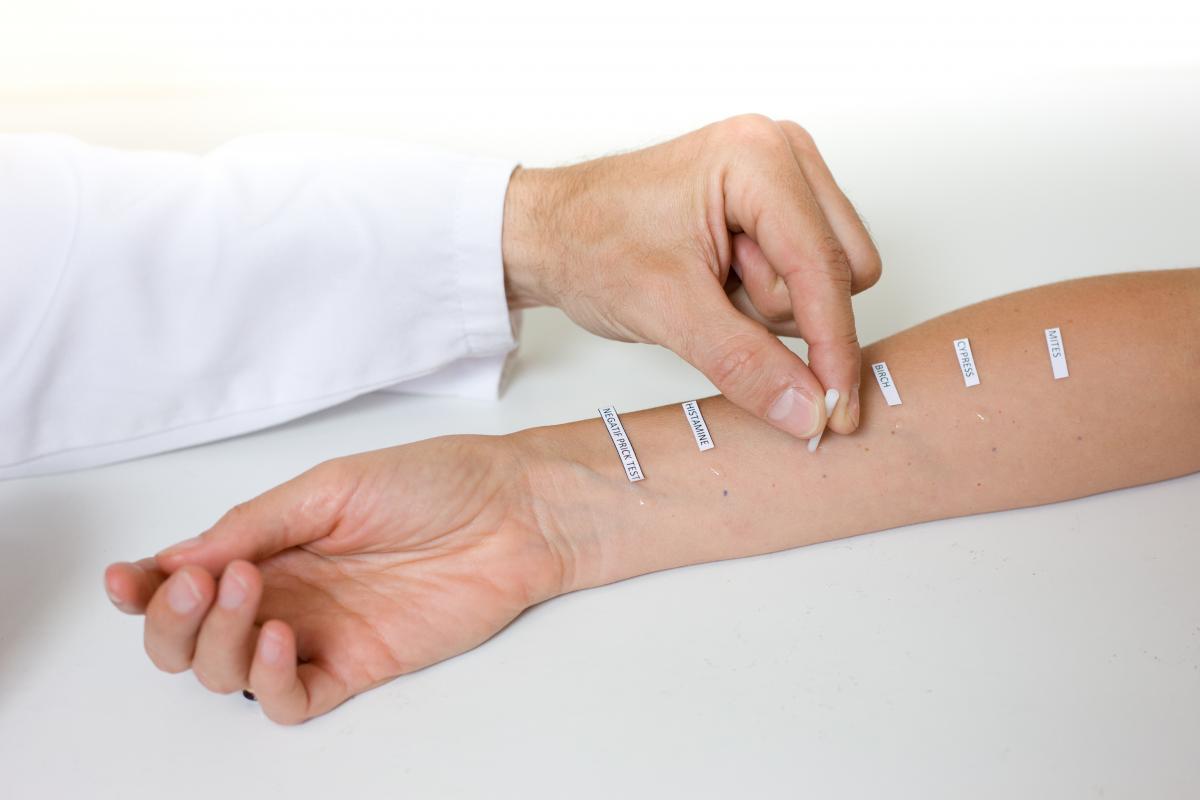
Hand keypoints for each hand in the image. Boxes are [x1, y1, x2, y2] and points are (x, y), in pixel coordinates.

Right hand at [103, 436, 567, 723]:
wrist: (512, 510)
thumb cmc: (434, 482)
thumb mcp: (332, 486)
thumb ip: (256, 523)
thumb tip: (180, 556)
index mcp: (271, 545)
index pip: (186, 579)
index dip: (146, 587)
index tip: (128, 578)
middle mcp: (285, 594)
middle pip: (191, 639)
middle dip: (173, 620)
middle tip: (199, 584)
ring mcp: (319, 633)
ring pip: (229, 673)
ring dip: (217, 642)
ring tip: (247, 590)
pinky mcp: (358, 666)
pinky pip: (290, 698)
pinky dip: (268, 681)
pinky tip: (281, 637)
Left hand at [502, 114, 881, 439]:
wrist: (549, 233)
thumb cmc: (590, 244)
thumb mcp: (668, 312)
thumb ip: (745, 363)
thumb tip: (808, 410)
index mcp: (759, 157)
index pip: (826, 268)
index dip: (834, 347)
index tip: (839, 410)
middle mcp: (782, 153)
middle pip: (843, 269)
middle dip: (781, 310)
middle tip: (710, 297)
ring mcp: (782, 176)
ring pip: (830, 277)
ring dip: (769, 305)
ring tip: (706, 284)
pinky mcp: (775, 203)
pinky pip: (808, 273)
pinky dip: (766, 296)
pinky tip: (718, 283)